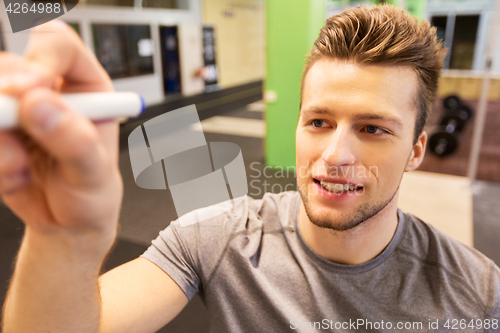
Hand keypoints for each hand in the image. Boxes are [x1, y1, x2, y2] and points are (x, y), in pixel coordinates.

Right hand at [0, 21, 121, 243]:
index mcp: (84, 86)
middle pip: (7, 66)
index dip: (40, 59)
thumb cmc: (92, 190)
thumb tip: (40, 103)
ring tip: (22, 168)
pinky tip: (15, 176)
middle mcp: (46, 90)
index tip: (33, 89)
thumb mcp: (94, 172)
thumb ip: (73, 140)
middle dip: (6, 102)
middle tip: (11, 130)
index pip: (57, 44)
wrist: (68, 221)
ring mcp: (15, 108)